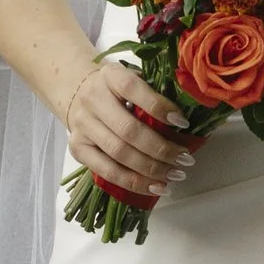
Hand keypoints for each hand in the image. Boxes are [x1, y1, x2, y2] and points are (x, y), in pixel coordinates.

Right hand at [62, 60, 198, 205]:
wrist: (77, 92)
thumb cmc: (117, 89)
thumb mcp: (134, 78)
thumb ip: (156, 92)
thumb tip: (186, 119)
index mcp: (111, 76)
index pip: (133, 88)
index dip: (159, 107)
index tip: (183, 122)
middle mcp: (93, 99)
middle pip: (128, 130)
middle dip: (161, 148)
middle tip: (185, 159)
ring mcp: (83, 125)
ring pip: (119, 154)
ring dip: (151, 169)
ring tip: (175, 175)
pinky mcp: (78, 148)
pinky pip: (107, 172)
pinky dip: (134, 183)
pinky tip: (155, 187)